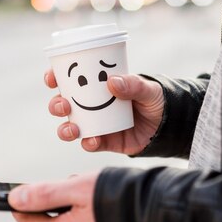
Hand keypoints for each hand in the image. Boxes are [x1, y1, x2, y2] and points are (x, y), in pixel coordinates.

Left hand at [9, 173, 117, 221]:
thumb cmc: (117, 197)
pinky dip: (96, 214)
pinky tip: (110, 200)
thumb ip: (44, 194)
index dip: (20, 208)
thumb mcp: (77, 188)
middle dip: (57, 201)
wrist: (161, 214)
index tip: (13, 195)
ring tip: (95, 187)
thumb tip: (14, 200)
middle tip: (70, 182)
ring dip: (79, 206)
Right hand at [45, 70, 163, 155]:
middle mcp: (92, 105)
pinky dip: (88, 143)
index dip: (56, 78)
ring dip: (65, 128)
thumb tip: (112, 82)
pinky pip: (90, 144)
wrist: (170, 126)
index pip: (70, 79)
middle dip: (56, 105)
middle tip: (63, 105)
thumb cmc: (156, 100)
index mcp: (97, 86)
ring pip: (71, 127)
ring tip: (71, 128)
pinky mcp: (105, 142)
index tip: (51, 78)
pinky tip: (92, 140)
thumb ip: (133, 85)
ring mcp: (97, 124)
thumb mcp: (148, 89)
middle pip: (64, 105)